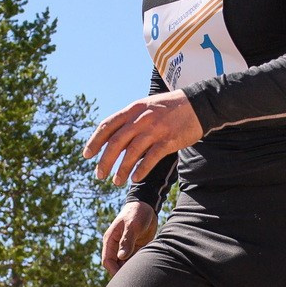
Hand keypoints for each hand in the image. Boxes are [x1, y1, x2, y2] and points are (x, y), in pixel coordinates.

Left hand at [84, 91, 203, 187]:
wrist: (198, 104)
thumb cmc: (169, 109)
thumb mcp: (146, 108)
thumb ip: (130, 122)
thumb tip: (114, 143)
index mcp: (133, 110)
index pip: (107, 126)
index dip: (94, 142)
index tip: (86, 156)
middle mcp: (141, 119)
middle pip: (116, 142)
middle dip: (105, 161)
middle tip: (99, 175)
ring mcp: (155, 129)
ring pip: (132, 152)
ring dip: (121, 169)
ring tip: (116, 181)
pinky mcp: (169, 140)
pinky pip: (151, 158)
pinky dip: (141, 169)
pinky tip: (135, 178)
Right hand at [102, 202, 156, 277]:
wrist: (147, 206)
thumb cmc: (137, 213)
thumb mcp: (132, 226)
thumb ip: (127, 241)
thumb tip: (121, 257)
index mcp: (110, 240)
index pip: (107, 260)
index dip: (113, 270)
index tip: (122, 277)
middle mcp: (116, 246)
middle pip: (116, 265)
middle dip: (121, 273)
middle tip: (132, 281)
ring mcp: (126, 248)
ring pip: (125, 264)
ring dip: (131, 269)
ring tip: (140, 275)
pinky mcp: (136, 248)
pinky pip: (135, 260)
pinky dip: (138, 264)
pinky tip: (145, 267)